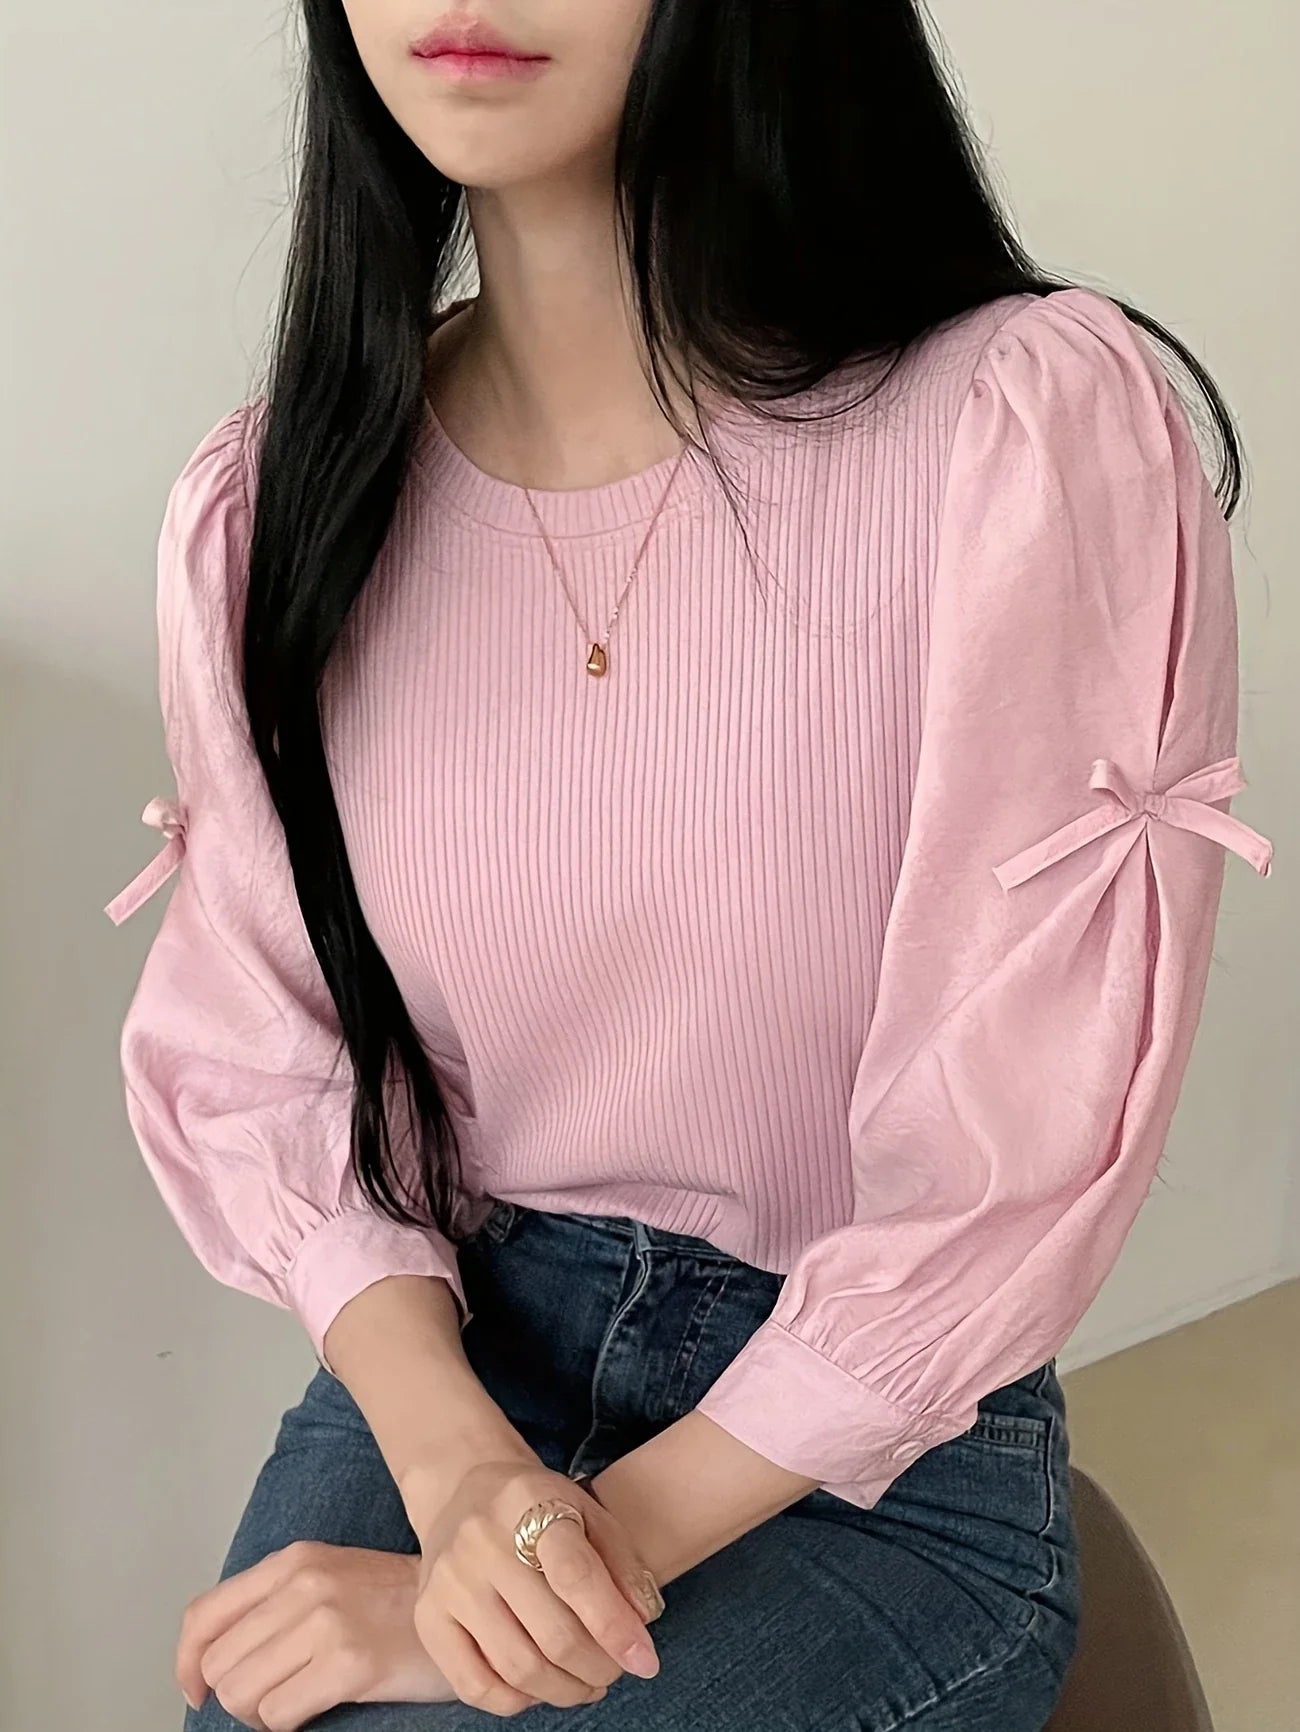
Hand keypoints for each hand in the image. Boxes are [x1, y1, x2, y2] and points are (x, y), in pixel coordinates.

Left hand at [176, 1541, 454, 1729]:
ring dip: (260, 1715)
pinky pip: (278, 1715)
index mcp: (292, 1561)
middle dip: (235, 1696)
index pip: (203, 1616)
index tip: (196, 1692)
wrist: (461, 1603)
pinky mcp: (350, 1660)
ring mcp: (327, 1619)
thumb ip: (273, 1604)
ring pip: (241, 1693)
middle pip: (217, 1664)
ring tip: (295, 1704)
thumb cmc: (394, 1603)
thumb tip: (209, 1661)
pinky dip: (286, 1726)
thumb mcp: (327, 1579)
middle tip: (271, 1700)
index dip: (185, 1664)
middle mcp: (304, 1582)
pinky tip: (316, 1709)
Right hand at [411, 1459, 663, 1717]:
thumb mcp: (587, 1510)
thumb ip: (621, 1563)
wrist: (464, 1490)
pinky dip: (518, 1701)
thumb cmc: (538, 1505)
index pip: (575, 1575)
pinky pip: (475, 1685)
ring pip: (518, 1668)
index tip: (644, 1659)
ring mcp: (449, 1581)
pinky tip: (542, 1687)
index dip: (615, 1627)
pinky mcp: (427, 1616)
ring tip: (588, 1683)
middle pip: (551, 1633)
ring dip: (566, 1690)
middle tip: (616, 1670)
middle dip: (598, 1666)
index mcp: (528, 1500)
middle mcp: (480, 1541)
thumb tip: (642, 1625)